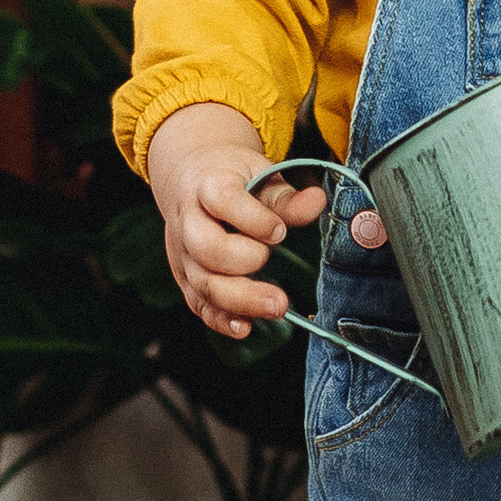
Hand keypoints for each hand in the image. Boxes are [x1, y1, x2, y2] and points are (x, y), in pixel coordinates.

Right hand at [144, 102, 329, 338]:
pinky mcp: (185, 277)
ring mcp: (183, 252)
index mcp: (207, 186)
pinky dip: (220, 319)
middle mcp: (189, 221)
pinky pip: (198, 303)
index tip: (280, 231)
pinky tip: (245, 327)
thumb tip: (317, 202)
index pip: (223, 200)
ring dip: (240, 300)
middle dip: (245, 261)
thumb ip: (286, 196)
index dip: (253, 218)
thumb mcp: (259, 174)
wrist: (190, 179)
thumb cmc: (233, 178)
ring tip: (277, 307)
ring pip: (202, 282)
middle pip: (207, 248)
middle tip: (274, 260)